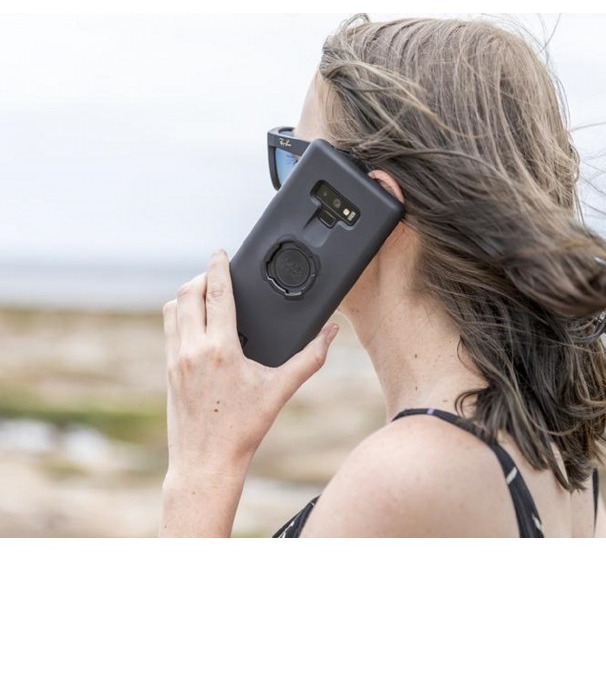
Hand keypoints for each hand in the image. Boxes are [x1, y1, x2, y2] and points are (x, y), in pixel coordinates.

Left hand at [162, 249, 339, 479]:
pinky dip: (178, 314)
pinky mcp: (167, 369)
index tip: (222, 252)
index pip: (216, 292)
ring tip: (206, 293)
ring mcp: (174, 359)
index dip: (219, 266)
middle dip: (202, 276)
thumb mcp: (280, 391)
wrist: (206, 461)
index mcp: (220, 349)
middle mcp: (192, 349)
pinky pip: (167, 328)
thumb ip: (310, 358)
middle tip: (217, 272)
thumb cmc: (243, 428)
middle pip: (187, 293)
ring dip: (187, 294)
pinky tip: (195, 321)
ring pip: (171, 308)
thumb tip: (330, 332)